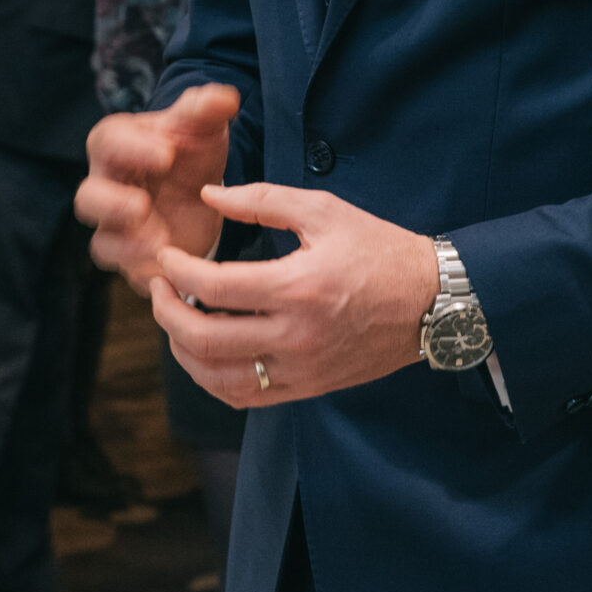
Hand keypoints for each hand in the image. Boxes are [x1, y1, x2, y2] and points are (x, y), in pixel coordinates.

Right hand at [77, 84, 238, 288]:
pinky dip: (147, 274)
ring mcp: (117, 228)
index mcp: (117, 146)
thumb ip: (206, 109)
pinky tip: (171, 273)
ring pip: (103, 243)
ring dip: (128, 247)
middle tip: (141, 206)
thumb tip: (225, 97)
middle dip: (111, 205)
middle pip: (89, 198)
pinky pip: (129, 272)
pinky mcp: (133, 259)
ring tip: (160, 244)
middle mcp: (107, 187)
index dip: (131, 149)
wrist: (201, 192)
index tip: (166, 154)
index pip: (107, 142)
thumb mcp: (201, 127)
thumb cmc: (190, 151)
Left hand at [147, 183, 438, 407]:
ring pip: (218, 378)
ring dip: (183, 351)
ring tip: (175, 320)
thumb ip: (260, 199)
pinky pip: (246, 398)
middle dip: (167, 313)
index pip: (215, 286)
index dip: (177, 272)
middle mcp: (296, 336)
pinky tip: (203, 354)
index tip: (166, 258)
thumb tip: (209, 193)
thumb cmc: (378, 249)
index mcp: (298, 287)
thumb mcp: (323, 210)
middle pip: (206, 339)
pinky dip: (213, 380)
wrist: (432, 302)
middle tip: (158, 289)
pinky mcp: (308, 387)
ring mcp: (302, 369)